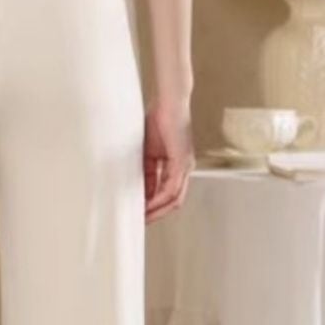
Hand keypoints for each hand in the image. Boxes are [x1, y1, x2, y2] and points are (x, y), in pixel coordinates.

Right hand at [143, 99, 194, 223]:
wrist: (168, 102)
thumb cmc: (158, 120)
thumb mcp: (148, 152)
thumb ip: (146, 172)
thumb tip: (141, 191)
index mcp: (178, 166)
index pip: (167, 193)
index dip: (154, 206)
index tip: (139, 213)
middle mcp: (185, 169)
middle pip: (174, 202)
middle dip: (157, 214)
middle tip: (141, 222)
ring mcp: (186, 167)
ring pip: (174, 199)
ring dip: (158, 210)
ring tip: (142, 217)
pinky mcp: (182, 163)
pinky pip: (171, 189)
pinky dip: (158, 199)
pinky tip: (147, 204)